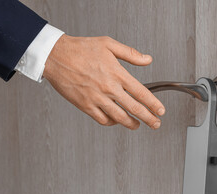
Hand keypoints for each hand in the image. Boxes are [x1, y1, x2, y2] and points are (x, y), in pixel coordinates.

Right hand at [43, 35, 164, 129]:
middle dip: (148, 119)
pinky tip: (116, 120)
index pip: (141, 93)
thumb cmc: (80, 49)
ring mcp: (97, 99)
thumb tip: (147, 59)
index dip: (153, 104)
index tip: (160, 111)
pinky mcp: (85, 106)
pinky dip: (112, 122)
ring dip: (131, 124)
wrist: (56, 56)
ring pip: (119, 118)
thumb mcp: (108, 44)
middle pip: (134, 109)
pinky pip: (102, 119)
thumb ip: (130, 53)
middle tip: (156, 124)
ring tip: (137, 125)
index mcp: (117, 74)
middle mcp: (109, 88)